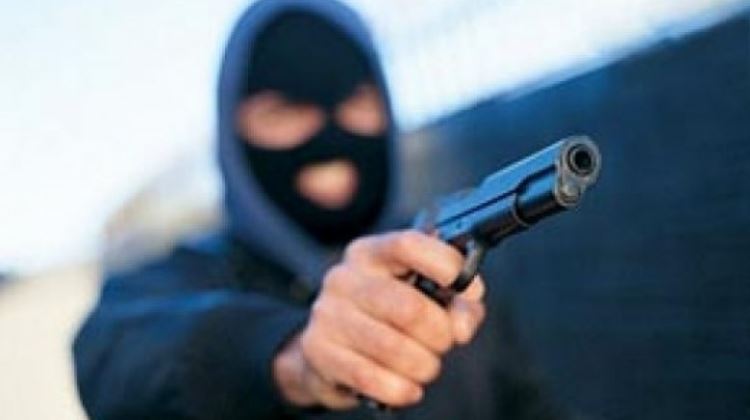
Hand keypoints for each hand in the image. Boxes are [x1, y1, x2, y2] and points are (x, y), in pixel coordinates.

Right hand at [273, 230, 485, 408]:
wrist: (332, 349)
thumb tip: (461, 325)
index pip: (409, 244)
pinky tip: (407, 387)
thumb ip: (458, 303)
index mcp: (371, 253)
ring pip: (394, 348)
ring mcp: (327, 314)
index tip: (470, 290)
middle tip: (444, 343)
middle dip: (440, 334)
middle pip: (409, 307)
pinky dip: (401, 389)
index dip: (447, 266)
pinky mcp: (318, 351)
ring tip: (424, 366)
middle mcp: (344, 277)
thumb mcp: (425, 297)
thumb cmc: (387, 317)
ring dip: (423, 365)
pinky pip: (372, 378)